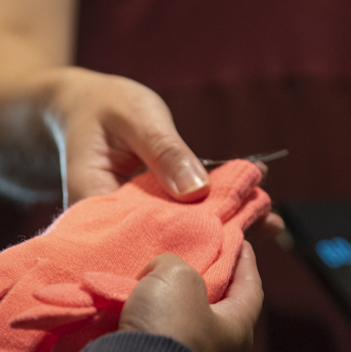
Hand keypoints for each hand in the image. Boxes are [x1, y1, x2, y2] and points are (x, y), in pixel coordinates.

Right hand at [46, 68, 284, 231]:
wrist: (80, 107)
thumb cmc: (103, 106)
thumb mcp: (134, 117)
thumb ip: (163, 151)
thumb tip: (198, 191)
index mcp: (93, 206)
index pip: (139, 238)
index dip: (187, 245)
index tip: (232, 238)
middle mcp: (109, 227)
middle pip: (164, 245)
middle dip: (215, 240)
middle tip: (267, 228)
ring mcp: (129, 226)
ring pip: (177, 236)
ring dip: (221, 229)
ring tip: (271, 223)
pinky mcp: (145, 217)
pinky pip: (179, 222)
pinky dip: (211, 216)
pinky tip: (251, 211)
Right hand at [118, 243, 263, 351]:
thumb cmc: (170, 329)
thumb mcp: (177, 276)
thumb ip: (173, 264)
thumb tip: (156, 276)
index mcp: (238, 330)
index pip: (251, 288)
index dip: (246, 261)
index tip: (240, 241)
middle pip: (214, 307)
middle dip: (201, 282)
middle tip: (188, 257)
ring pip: (179, 324)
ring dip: (165, 303)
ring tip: (148, 278)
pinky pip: (152, 338)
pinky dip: (144, 320)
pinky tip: (128, 306)